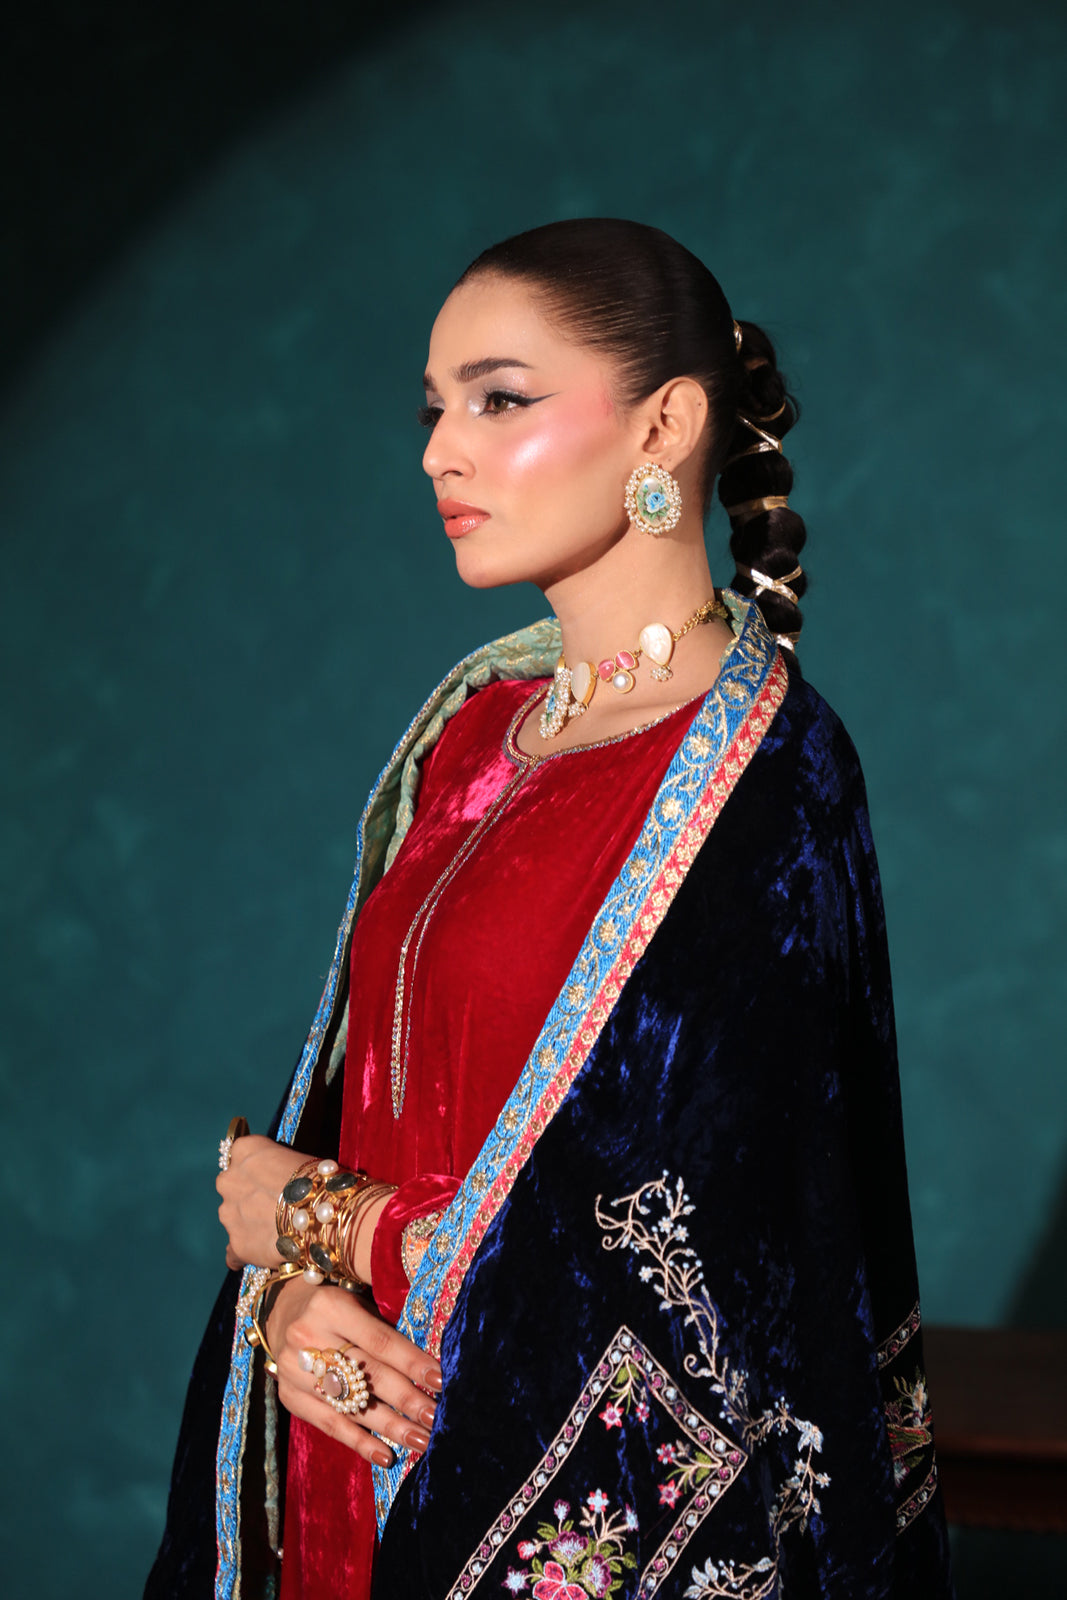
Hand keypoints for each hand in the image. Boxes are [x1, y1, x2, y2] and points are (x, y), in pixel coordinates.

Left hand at [217, 1136, 310, 1269]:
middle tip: (273, 1204)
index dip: (258, 1168)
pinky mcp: (236, 1244)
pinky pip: (234, 1252)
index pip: (241, 1153)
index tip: (271, 1177)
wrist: (322, 1216)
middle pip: (232, 1186)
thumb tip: (278, 1178)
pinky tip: (262, 1253)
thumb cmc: (318, 1179)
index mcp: (245, 1150)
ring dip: (249, 1223)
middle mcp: (229, 1179)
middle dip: (247, 1195)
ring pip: (233, 1218)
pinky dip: (245, 1253)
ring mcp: (229, 1213)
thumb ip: (277, 1166)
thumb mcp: (297, 1159)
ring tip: (276, 1230)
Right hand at [267, 1276, 441, 1464]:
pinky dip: (359, 1442)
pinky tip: (385, 1456)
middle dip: (408, 1400)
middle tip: (437, 1418)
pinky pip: (328, 1424)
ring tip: (421, 1441)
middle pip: (368, 1376)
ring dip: (391, 1427)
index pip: (380, 1341)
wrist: (281, 1309)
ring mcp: (294, 1370)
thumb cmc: (335, 1304)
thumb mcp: (358, 1300)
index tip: (441, 1381)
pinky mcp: (289, 1396)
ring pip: (351, 1405)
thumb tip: (428, 1366)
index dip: (412, 1363)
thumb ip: (386, 1326)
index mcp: (331, 1307)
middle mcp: (309, 1338)